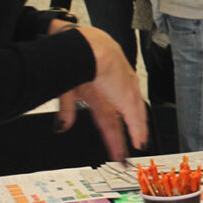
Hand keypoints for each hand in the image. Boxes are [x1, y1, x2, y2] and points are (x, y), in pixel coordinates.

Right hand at [56, 26, 146, 159]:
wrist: (88, 47)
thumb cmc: (76, 59)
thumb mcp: (67, 90)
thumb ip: (67, 110)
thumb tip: (63, 127)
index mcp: (98, 91)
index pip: (107, 117)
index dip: (111, 132)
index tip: (113, 144)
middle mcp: (112, 91)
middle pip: (119, 120)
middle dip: (122, 137)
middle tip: (126, 155)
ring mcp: (122, 91)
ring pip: (131, 117)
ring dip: (133, 134)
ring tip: (135, 149)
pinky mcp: (128, 95)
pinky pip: (135, 116)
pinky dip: (137, 130)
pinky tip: (140, 141)